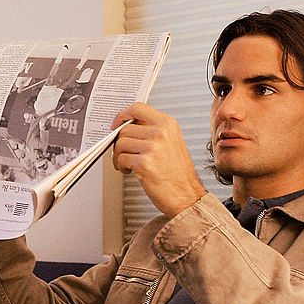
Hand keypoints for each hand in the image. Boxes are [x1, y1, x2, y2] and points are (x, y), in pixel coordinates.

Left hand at [111, 102, 206, 216]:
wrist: (186, 195)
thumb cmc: (178, 174)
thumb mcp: (171, 143)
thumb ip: (153, 131)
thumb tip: (129, 126)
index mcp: (168, 124)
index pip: (138, 108)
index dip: (122, 115)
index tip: (117, 124)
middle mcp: (161, 133)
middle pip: (125, 129)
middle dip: (120, 143)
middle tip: (125, 153)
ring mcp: (152, 147)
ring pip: (120, 144)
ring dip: (119, 156)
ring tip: (128, 164)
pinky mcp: (144, 162)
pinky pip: (121, 158)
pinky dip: (121, 166)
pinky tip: (130, 171)